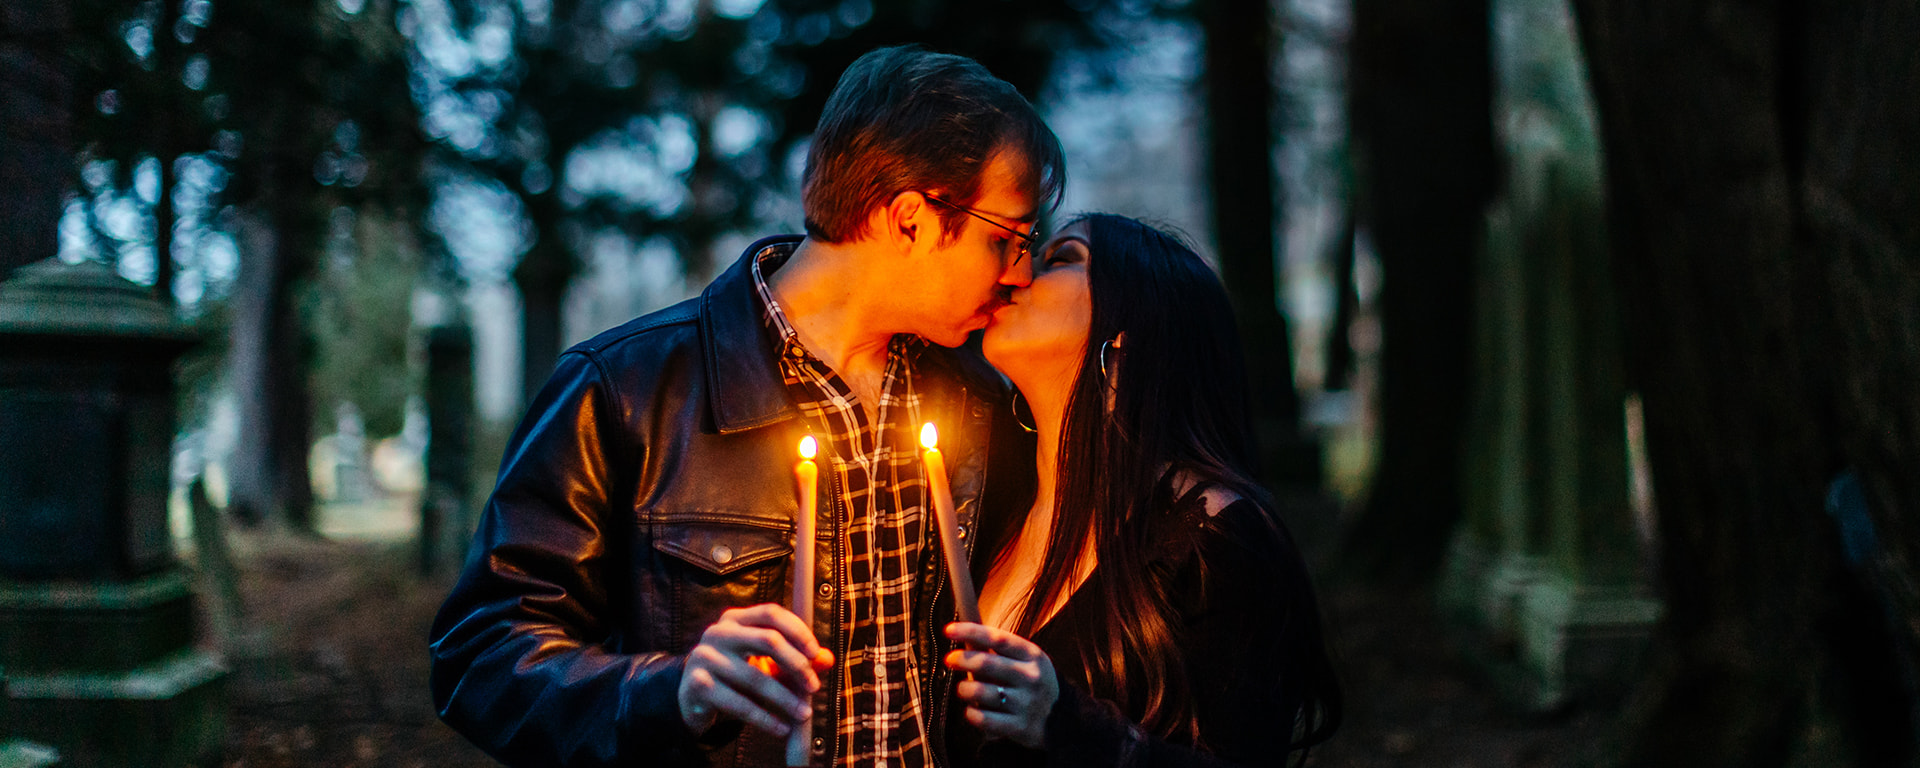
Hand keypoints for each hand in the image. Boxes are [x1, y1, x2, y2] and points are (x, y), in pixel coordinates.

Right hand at [679, 604, 834, 736]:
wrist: (693, 695)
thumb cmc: (734, 674)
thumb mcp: (764, 663)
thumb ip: (795, 659)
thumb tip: (828, 659)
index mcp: (735, 619)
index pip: (771, 614)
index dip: (797, 631)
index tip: (815, 653)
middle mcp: (718, 632)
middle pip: (767, 640)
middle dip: (796, 665)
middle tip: (813, 687)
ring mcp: (704, 656)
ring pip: (755, 677)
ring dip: (785, 698)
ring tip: (804, 714)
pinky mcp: (697, 684)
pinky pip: (739, 703)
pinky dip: (764, 718)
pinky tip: (780, 728)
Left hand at [943, 622, 1058, 748]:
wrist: (1067, 721)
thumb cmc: (1035, 684)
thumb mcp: (1028, 661)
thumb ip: (1001, 649)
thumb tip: (965, 631)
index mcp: (1033, 656)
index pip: (997, 638)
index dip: (970, 632)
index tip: (949, 630)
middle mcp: (1031, 677)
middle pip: (986, 663)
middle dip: (961, 659)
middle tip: (949, 659)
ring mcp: (1026, 703)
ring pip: (980, 692)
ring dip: (964, 689)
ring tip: (963, 690)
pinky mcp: (1020, 728)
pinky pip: (984, 719)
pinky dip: (972, 714)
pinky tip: (972, 711)